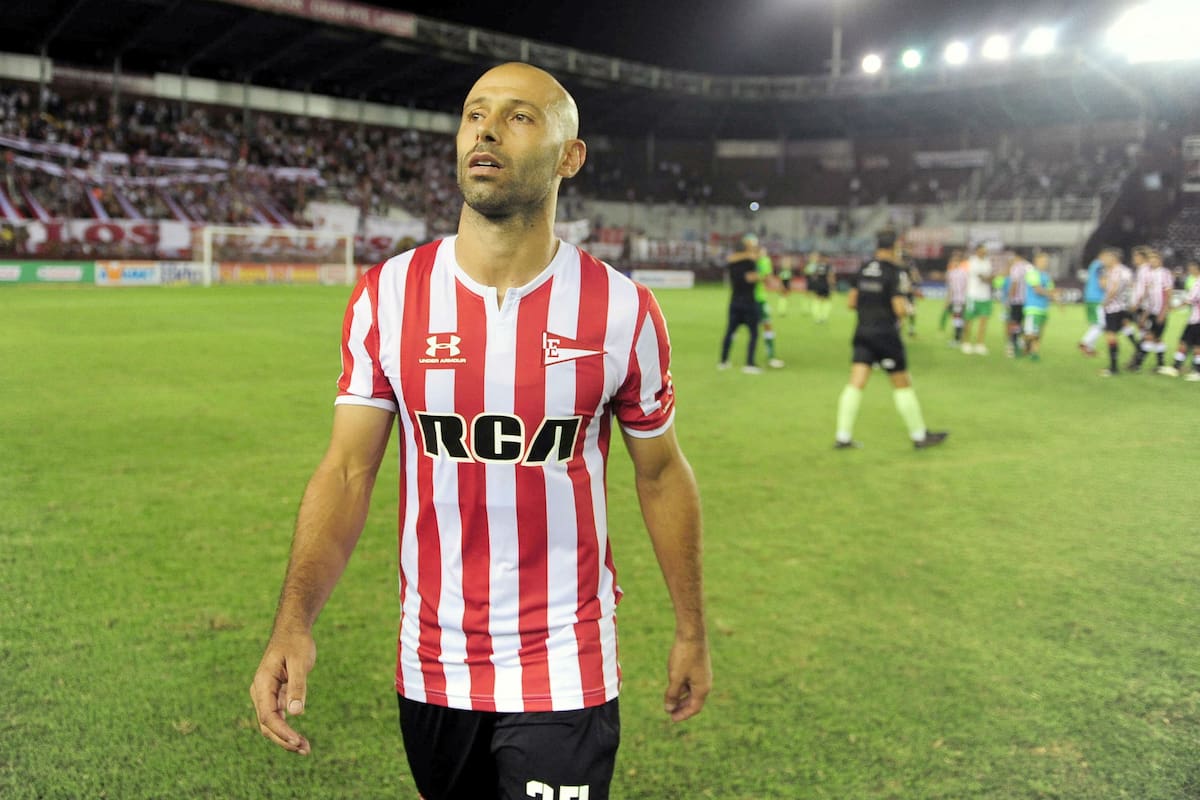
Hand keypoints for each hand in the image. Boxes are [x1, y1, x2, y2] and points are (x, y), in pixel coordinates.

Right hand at [250, 631, 316, 754]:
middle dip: (284, 740)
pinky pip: (277, 717)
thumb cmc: (296, 643)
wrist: (292, 631)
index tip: (297, 741)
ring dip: (285, 738)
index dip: (282, 731)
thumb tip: (296, 713)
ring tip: (305, 748)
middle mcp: (260, 691)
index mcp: (263, 683)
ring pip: (271, 723)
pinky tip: (299, 738)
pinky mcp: (274, 696)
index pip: (268, 715)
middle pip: (267, 724)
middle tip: (305, 749)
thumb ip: (298, 686)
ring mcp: (265, 695)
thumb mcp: (300, 662)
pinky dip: (287, 729)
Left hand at [663, 635, 711, 722]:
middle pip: (694, 701)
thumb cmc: (684, 656)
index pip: (694, 708)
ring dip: (682, 698)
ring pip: (692, 691)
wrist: (692, 633)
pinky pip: (691, 682)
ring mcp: (703, 674)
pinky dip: (683, 687)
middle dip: (682, 708)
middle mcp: (705, 683)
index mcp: (702, 688)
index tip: (672, 719)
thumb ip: (672, 694)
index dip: (683, 715)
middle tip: (670, 713)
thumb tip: (669, 709)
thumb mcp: (675, 677)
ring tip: (670, 702)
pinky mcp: (699, 666)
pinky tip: (674, 686)